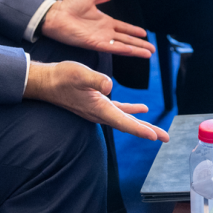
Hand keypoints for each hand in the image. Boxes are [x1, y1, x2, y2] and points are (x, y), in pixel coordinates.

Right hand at [25, 60, 168, 141]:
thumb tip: (109, 86)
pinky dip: (131, 111)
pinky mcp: (97, 104)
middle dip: (148, 132)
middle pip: (129, 126)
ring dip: (142, 125)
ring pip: (126, 120)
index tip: (155, 137)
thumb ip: (95, 79)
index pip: (124, 122)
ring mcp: (99, 110)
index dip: (140, 129)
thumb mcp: (79, 74)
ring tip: (158, 132)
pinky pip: (119, 111)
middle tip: (166, 138)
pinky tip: (142, 109)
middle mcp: (100, 113)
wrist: (46, 82)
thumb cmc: (62, 77)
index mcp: (99, 108)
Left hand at [40, 0, 154, 57]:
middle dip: (140, 44)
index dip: (134, 31)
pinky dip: (122, 49)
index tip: (145, 34)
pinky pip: (111, 47)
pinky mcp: (94, 43)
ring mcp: (100, 38)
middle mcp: (105, 32)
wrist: (55, 14)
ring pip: (122, 45)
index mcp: (105, 21)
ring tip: (148, 54)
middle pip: (127, 39)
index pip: (124, 27)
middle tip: (152, 49)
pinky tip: (132, 51)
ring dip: (135, 50)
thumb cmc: (69, 6)